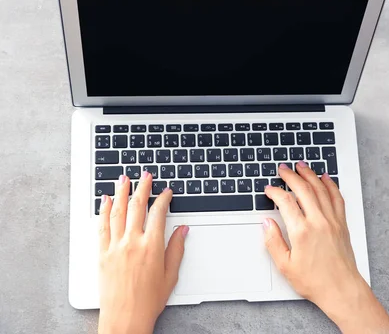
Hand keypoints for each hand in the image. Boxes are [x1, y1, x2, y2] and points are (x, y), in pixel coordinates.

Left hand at [97, 173, 187, 333]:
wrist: (125, 317)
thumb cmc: (148, 300)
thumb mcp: (171, 274)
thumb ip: (176, 249)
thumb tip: (182, 230)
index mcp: (152, 246)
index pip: (158, 213)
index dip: (164, 198)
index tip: (167, 191)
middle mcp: (132, 242)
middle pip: (137, 206)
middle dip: (142, 187)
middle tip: (145, 175)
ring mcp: (115, 246)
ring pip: (118, 212)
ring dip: (121, 192)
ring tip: (123, 179)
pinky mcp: (102, 253)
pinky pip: (102, 226)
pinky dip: (104, 211)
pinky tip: (106, 200)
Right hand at [264, 162, 388, 333]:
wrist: (341, 289)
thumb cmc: (315, 281)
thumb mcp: (285, 266)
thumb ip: (273, 241)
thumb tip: (266, 223)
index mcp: (302, 231)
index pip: (285, 201)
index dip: (275, 192)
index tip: (269, 189)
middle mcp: (318, 222)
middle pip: (304, 189)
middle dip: (291, 176)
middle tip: (283, 168)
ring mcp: (332, 220)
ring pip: (321, 189)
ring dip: (310, 175)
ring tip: (301, 166)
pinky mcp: (342, 223)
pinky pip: (337, 198)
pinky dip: (330, 185)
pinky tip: (325, 179)